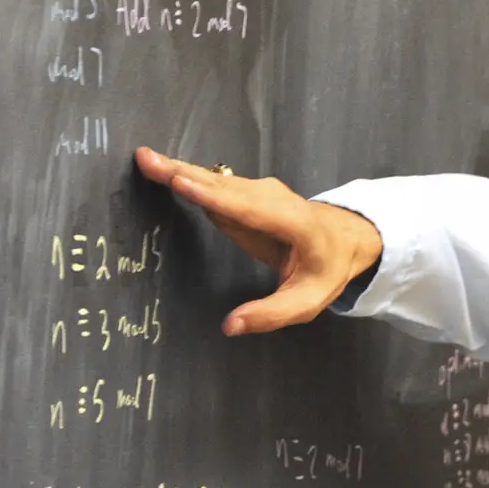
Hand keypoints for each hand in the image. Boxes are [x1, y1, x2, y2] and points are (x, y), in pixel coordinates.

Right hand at [134, 147, 383, 334]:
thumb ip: (270, 315)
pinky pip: (213, 185)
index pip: (251, 209)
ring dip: (179, 170)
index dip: (215, 197)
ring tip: (146, 160)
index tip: (183, 182)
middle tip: (147, 160)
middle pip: (225, 187)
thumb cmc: (325, 270)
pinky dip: (186, 177)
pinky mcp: (244, 194)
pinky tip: (161, 169)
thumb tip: (230, 326)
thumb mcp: (307, 302)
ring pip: (215, 180)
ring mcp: (258, 193)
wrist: (342, 238)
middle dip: (185, 174)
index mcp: (294, 224)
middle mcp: (273, 200)